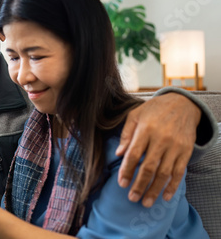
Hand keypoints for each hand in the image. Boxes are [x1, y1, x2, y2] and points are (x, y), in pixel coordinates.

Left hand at [116, 92, 199, 206]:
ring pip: (164, 173)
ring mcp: (175, 146)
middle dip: (140, 185)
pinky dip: (173, 186)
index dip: (127, 171)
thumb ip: (126, 134)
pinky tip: (165, 196)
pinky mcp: (186, 151)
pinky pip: (179, 171)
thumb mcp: (135, 115)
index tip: (121, 184)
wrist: (182, 103)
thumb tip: (118, 154)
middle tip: (132, 198)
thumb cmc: (154, 110)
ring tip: (146, 202)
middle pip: (149, 167)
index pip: (134, 155)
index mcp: (145, 129)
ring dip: (155, 190)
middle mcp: (161, 139)